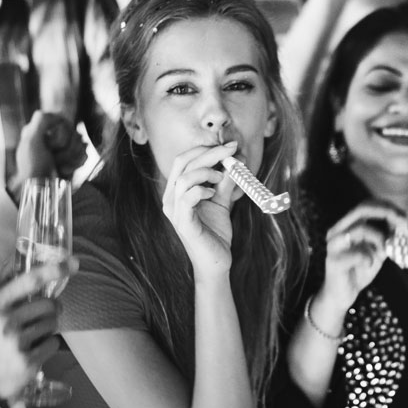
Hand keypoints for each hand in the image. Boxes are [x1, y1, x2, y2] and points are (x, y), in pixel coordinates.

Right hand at [0, 259, 72, 402]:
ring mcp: (16, 343)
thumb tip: (18, 255)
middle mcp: (4, 322)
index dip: (54, 269)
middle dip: (50, 309)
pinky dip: (47, 346)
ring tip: (30, 337)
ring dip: (47, 329)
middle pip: (49, 304)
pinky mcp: (27, 362)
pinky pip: (53, 344)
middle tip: (40, 317)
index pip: (29, 280)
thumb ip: (3, 284)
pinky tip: (31, 351)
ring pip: (53, 324)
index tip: (72, 263)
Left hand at [14, 111, 87, 184]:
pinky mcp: (72, 158)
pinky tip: (63, 170)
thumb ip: (42, 120)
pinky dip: (75, 165)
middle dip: (66, 150)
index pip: (64, 120)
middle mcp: (53, 135)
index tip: (50, 145)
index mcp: (41, 128)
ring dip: (70, 159)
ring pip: (82, 144)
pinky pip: (85, 155)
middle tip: (53, 158)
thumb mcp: (31, 141)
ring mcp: (64, 147)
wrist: (40, 190)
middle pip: (75, 133)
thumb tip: (58, 114)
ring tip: (58, 166)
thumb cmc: (32, 166)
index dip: (61, 134)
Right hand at [162, 141, 239, 277]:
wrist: (216, 262)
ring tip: (221, 178)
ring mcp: (174, 212)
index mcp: (176, 191)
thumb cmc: (216, 232)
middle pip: (183, 163)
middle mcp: (170, 199)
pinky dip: (202, 190)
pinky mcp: (183, 223)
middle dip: (210, 153)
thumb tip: (237, 158)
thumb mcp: (222, 200)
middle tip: (232, 150)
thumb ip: (226, 180)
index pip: (183, 159)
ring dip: (207, 172)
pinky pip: (187, 197)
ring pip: (184, 178)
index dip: (205, 148)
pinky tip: (213, 194)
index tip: (230, 146)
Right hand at [316, 202, 406, 312]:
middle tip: (402, 222)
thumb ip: (393, 239)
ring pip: (360, 229)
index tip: (405, 217)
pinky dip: (369, 258)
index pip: (366, 205)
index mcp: (347, 225)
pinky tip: (369, 265)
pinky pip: (357, 254)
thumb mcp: (380, 252)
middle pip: (361, 209)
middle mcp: (337, 230)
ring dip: (380, 238)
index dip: (387, 207)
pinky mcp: (334, 261)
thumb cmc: (359, 271)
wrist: (342, 296)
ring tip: (385, 253)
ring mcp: (333, 245)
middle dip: (386, 212)